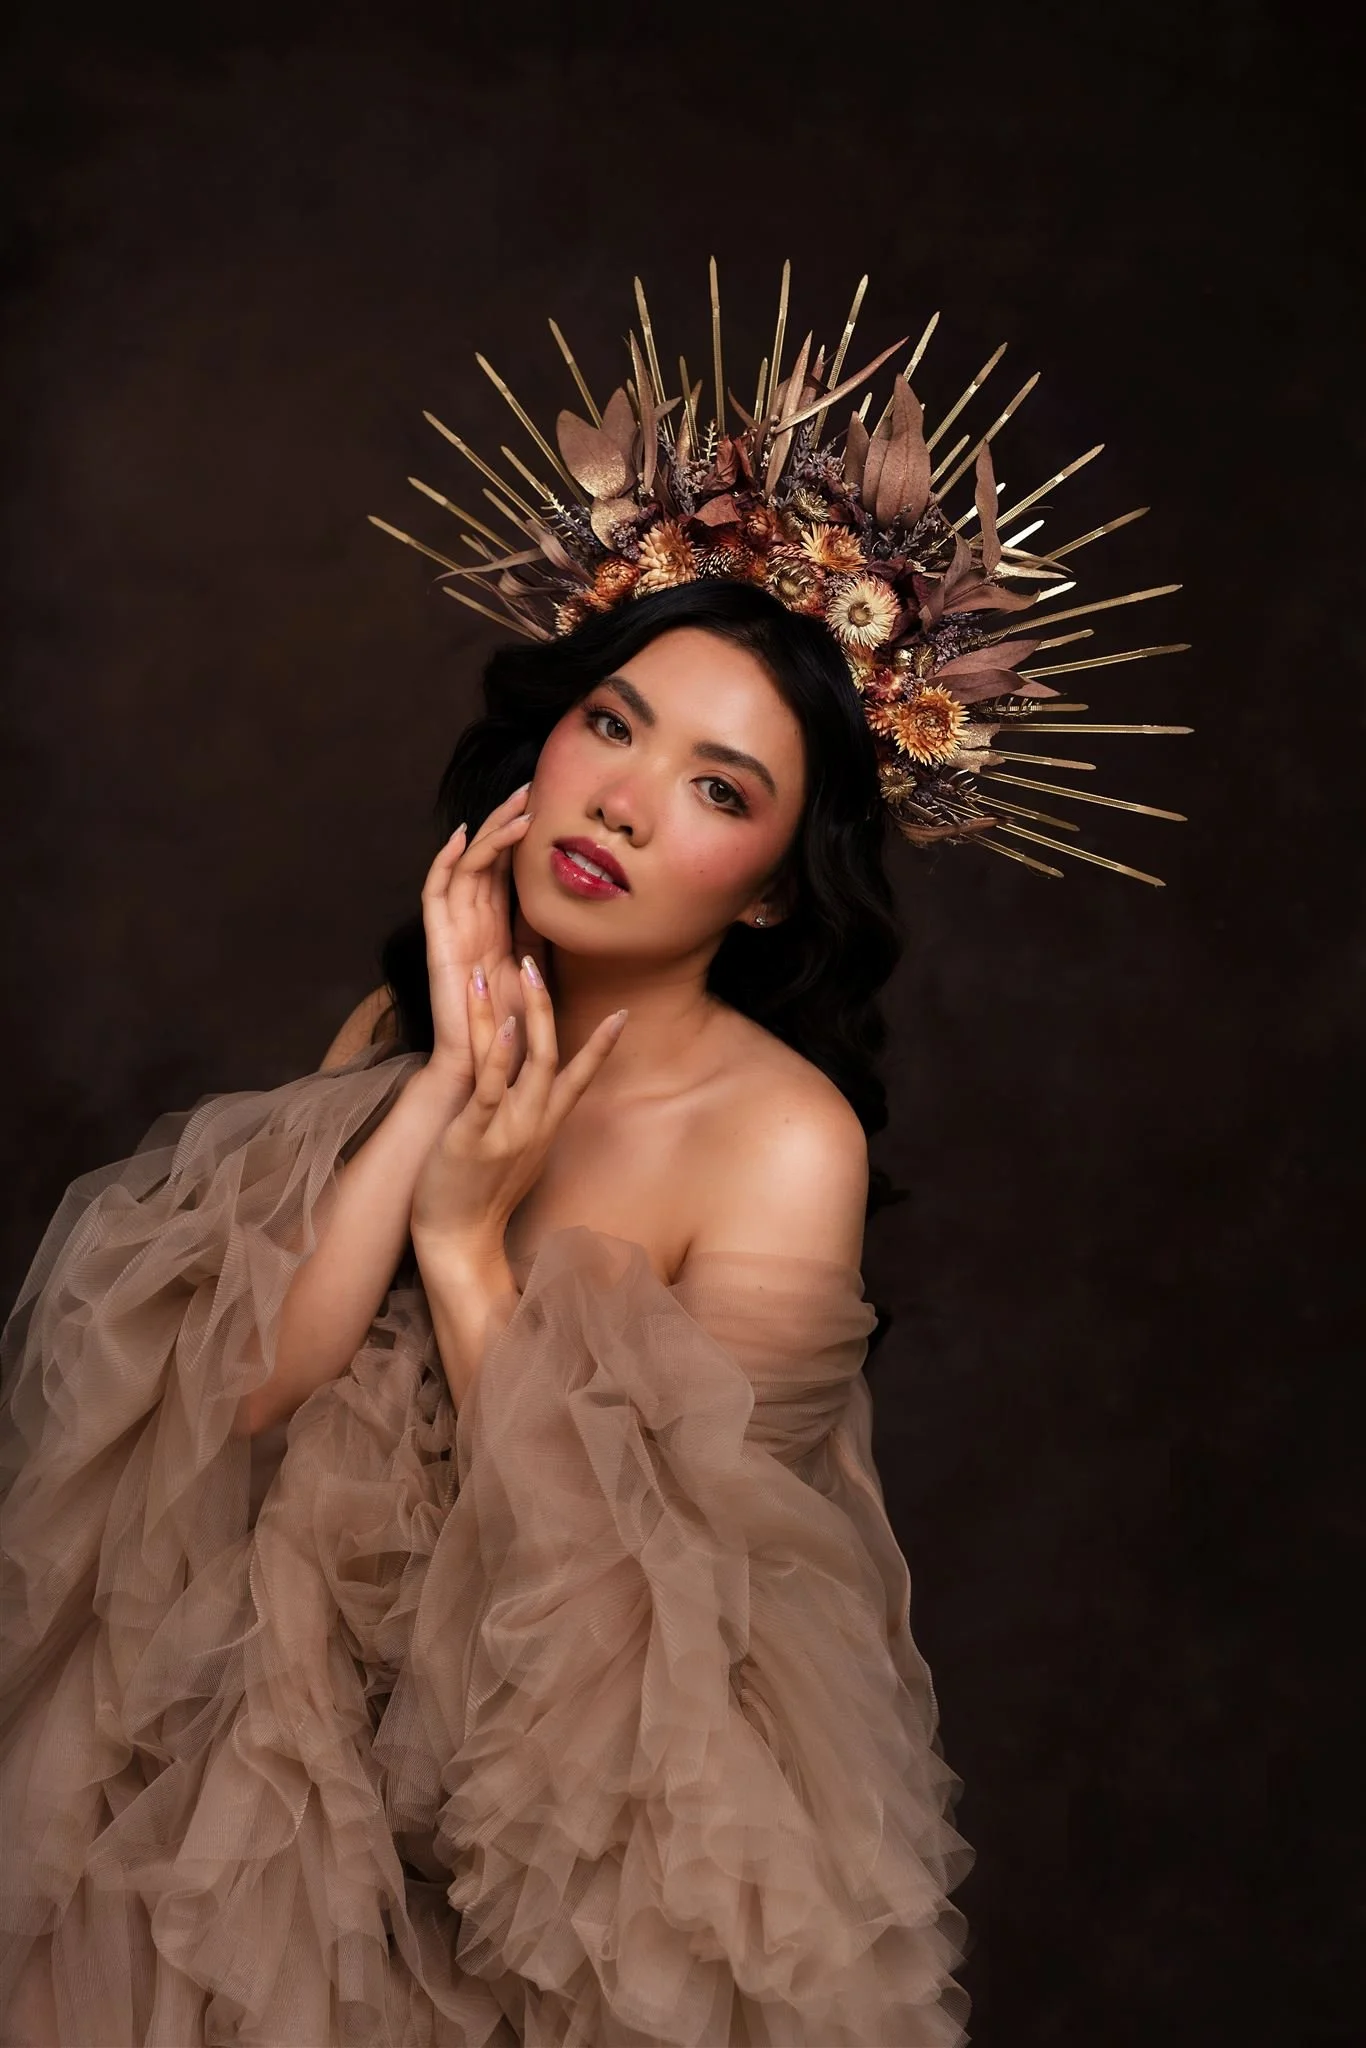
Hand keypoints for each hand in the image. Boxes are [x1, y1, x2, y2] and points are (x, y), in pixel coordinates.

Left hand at [410, 954, 627, 1263]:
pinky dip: (500, 1056)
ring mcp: (507, 1128)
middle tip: (535, 962)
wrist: (459, 1242)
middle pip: (553, 1055)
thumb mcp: (516, 1154)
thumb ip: (527, 1120)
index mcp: (544, 1125)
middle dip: (544, 1006)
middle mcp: (534, 1123)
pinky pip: (492, 1090)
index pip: (581, 1077)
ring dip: (519, 1013)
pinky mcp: (474, 1136)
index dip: (602, 1044)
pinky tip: (502, 1025)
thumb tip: (529, 1096)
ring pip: (524, 1062)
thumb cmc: (480, 1196)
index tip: (624, 1013)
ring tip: (510, 971)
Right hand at [422, 783, 536, 1090]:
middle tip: (531, 786)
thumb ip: (544, 936)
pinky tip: (466, 836)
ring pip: (467, 865)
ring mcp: (452, 929)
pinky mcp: (438, 942)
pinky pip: (435, 891)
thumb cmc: (514, 1029)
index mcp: (496, 927)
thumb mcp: (539, 970)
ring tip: (517, 807)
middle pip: (486, 857)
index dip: (521, 835)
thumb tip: (572, 901)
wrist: (486, 1069)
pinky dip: (446, 860)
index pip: (506, 868)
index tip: (548, 803)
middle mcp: (472, 922)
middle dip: (506, 820)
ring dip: (490, 833)